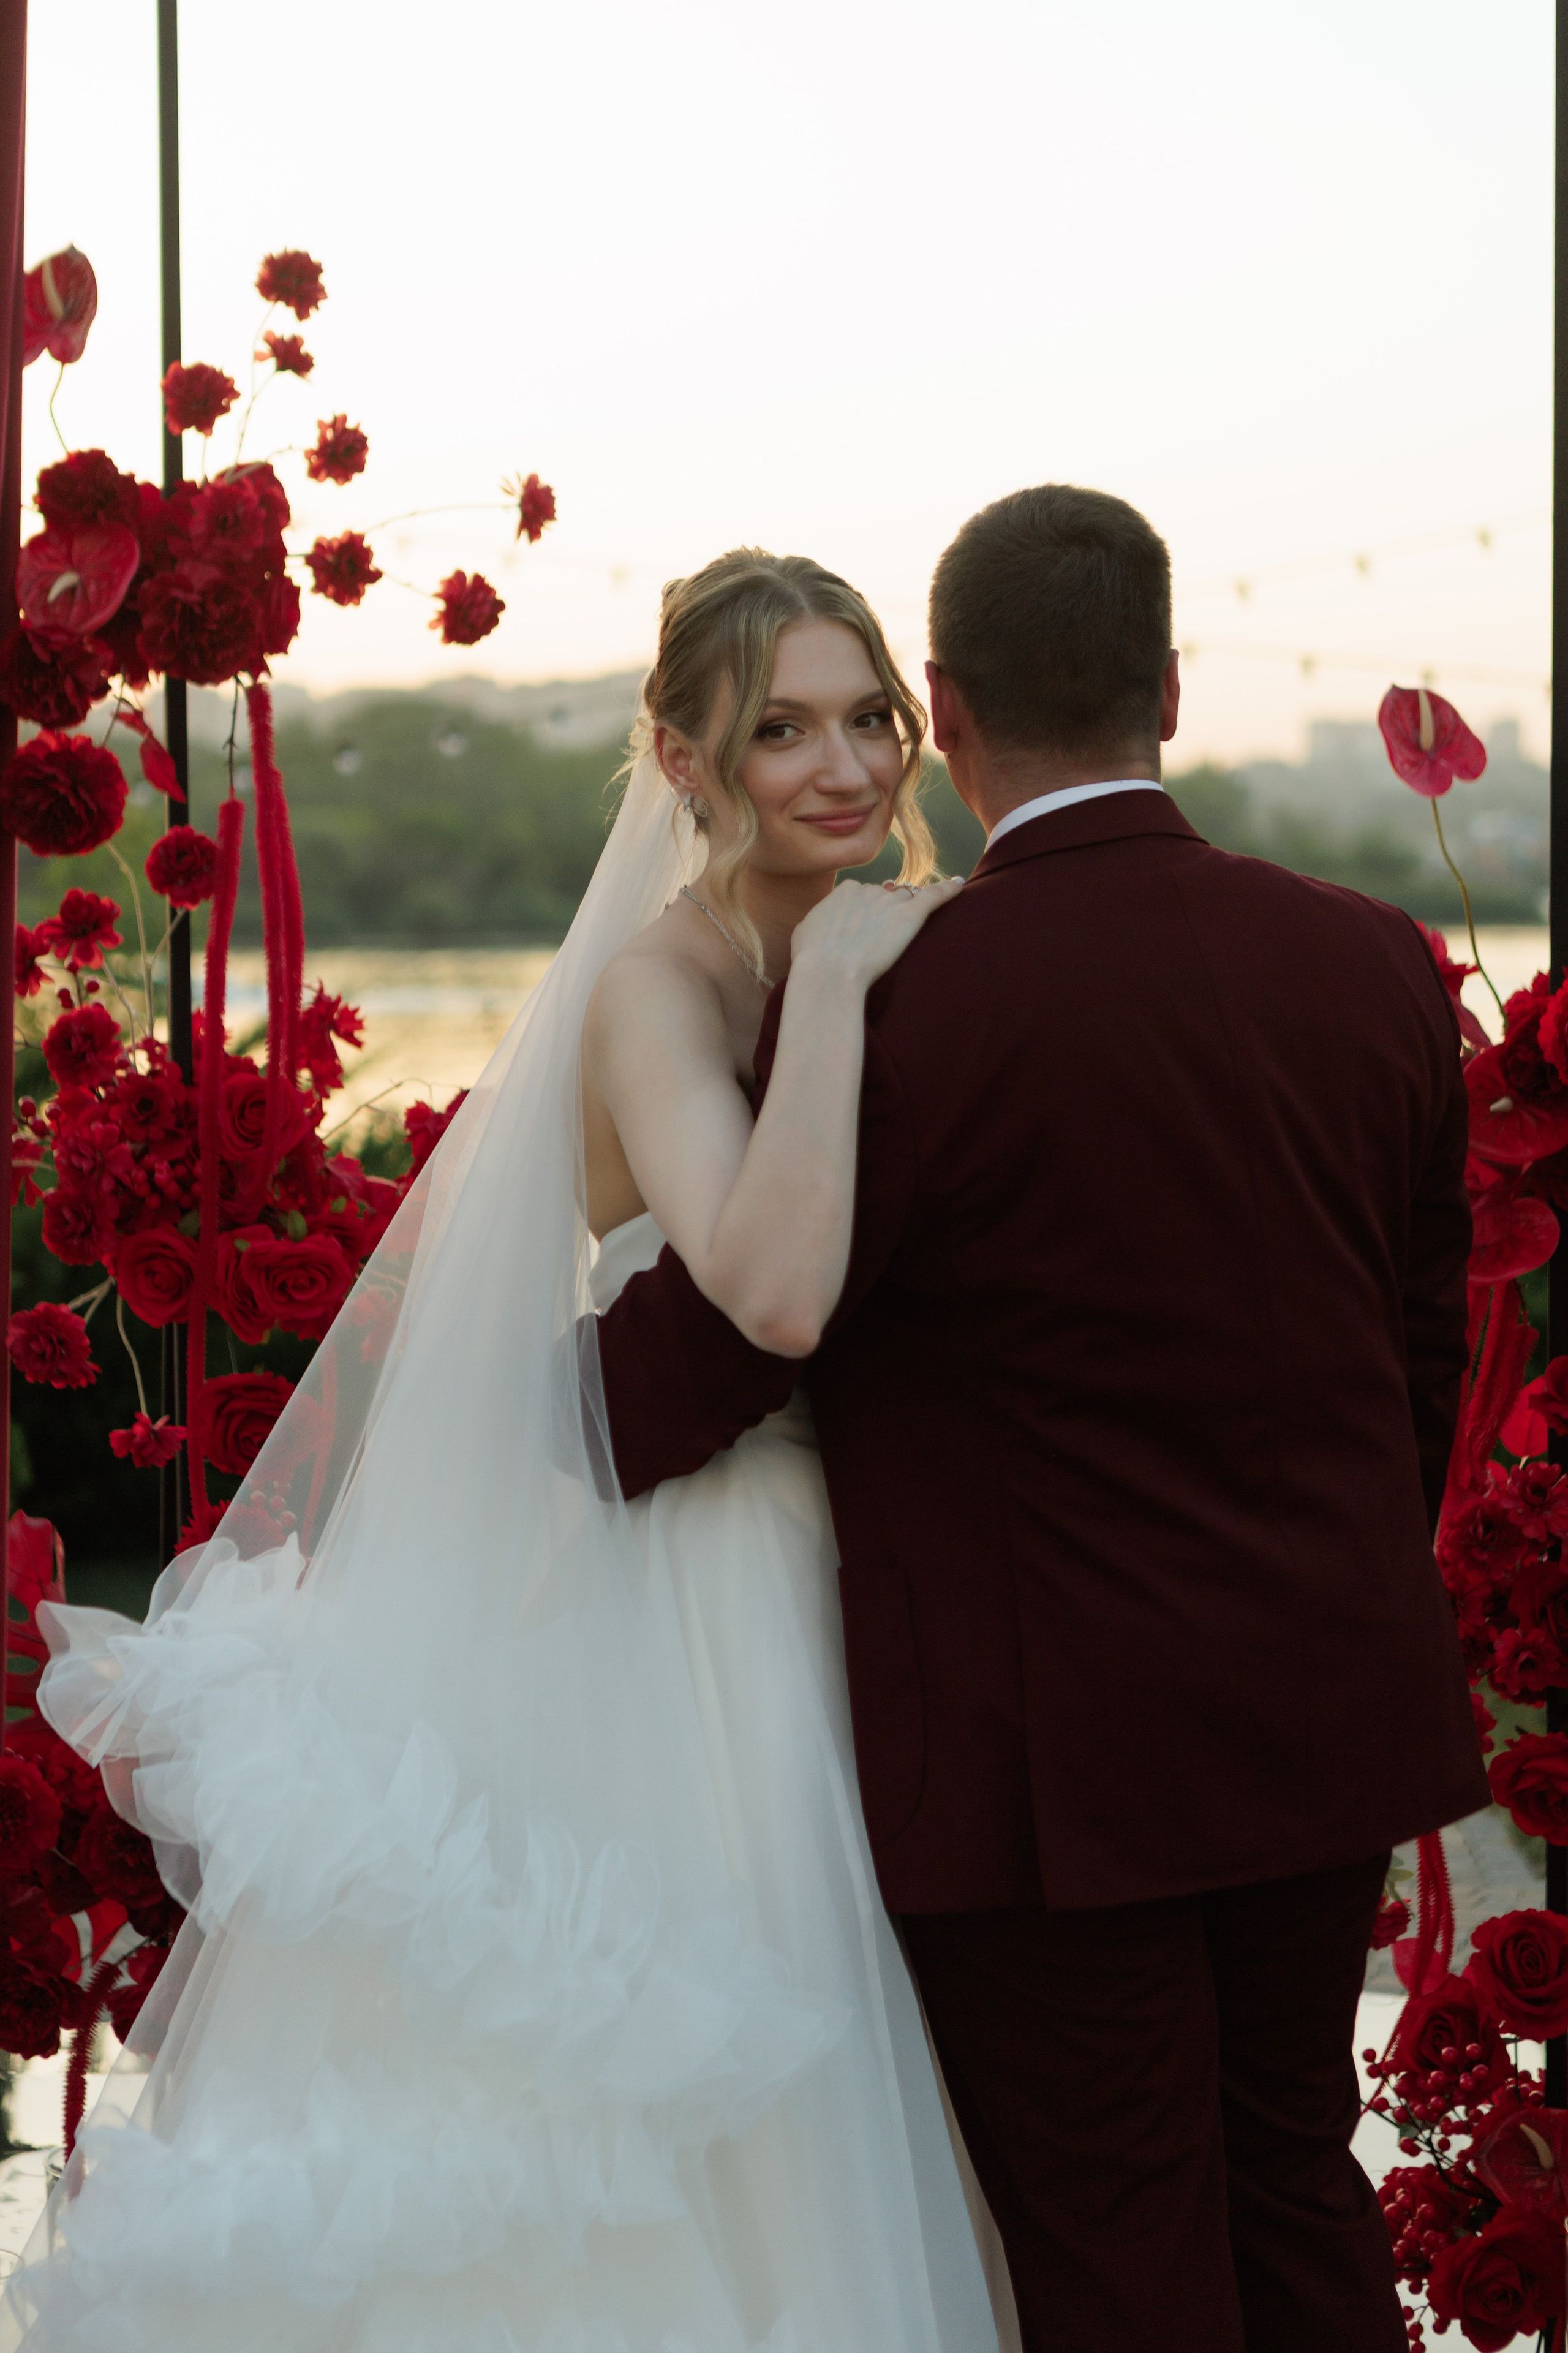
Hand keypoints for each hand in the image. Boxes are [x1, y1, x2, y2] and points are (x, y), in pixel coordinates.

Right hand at [788, 874, 964, 989]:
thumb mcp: (804, 931)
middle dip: (886, 914)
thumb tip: (821, 922)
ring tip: (904, 933)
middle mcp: (869, 889)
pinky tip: (960, 885)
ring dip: (908, 912)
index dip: (865, 914)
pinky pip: (935, 895)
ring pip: (908, 899)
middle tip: (880, 941)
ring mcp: (891, 901)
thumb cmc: (812, 959)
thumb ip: (819, 919)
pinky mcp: (912, 914)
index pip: (863, 894)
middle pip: (887, 895)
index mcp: (845, 890)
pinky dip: (949, 889)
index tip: (862, 933)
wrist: (830, 972)